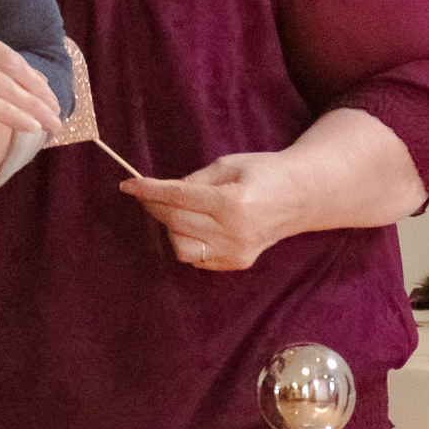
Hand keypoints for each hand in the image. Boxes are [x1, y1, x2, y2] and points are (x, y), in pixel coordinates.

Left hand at [119, 151, 305, 270]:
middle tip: (148, 193)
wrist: (301, 195)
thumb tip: (166, 193)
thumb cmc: (265, 172)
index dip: (149, 190)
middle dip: (156, 206)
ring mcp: (236, 252)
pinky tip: (196, 225)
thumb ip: (195, 180)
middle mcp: (233, 233)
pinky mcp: (237, 263)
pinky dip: (188, 241)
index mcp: (232, 203)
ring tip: (178, 211)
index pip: (178, 197)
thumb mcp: (228, 165)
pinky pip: (197, 258)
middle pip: (176, 222)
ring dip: (171, 227)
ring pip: (181, 247)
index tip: (128, 185)